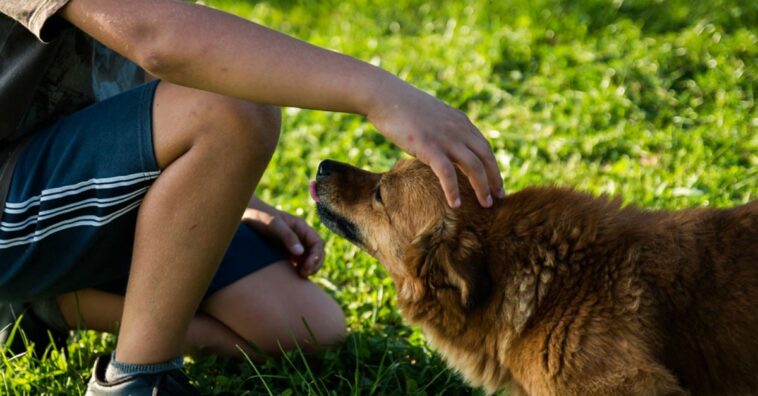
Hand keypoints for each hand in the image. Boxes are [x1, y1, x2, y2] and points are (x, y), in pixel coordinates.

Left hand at [242, 196, 324, 276]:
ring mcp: (293, 244)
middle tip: (304, 274)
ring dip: (308, 268)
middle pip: (317, 252)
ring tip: (300, 275)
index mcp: (300, 227)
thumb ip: (287, 236)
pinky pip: (298, 262)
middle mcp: (300, 236)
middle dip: (315, 264)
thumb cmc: (259, 216)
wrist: (243, 214)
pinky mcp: (284, 251)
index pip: (318, 243)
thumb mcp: (273, 224)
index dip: (316, 256)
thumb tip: (300, 252)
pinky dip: (299, 268)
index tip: (306, 267)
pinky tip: (292, 275)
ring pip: (309, 258)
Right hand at [365, 75, 503, 207]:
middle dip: (494, 179)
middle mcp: (458, 129)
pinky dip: (453, 190)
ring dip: (482, 187)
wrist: (385, 96)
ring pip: (473, 167)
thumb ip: (443, 130)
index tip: (495, 182)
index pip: (484, 147)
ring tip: (486, 205)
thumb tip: (443, 146)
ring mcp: (445, 138)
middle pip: (486, 157)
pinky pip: (447, 173)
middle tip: (499, 197)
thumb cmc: (402, 108)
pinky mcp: (429, 147)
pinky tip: (455, 204)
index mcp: (460, 122)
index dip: (492, 166)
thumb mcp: (432, 117)